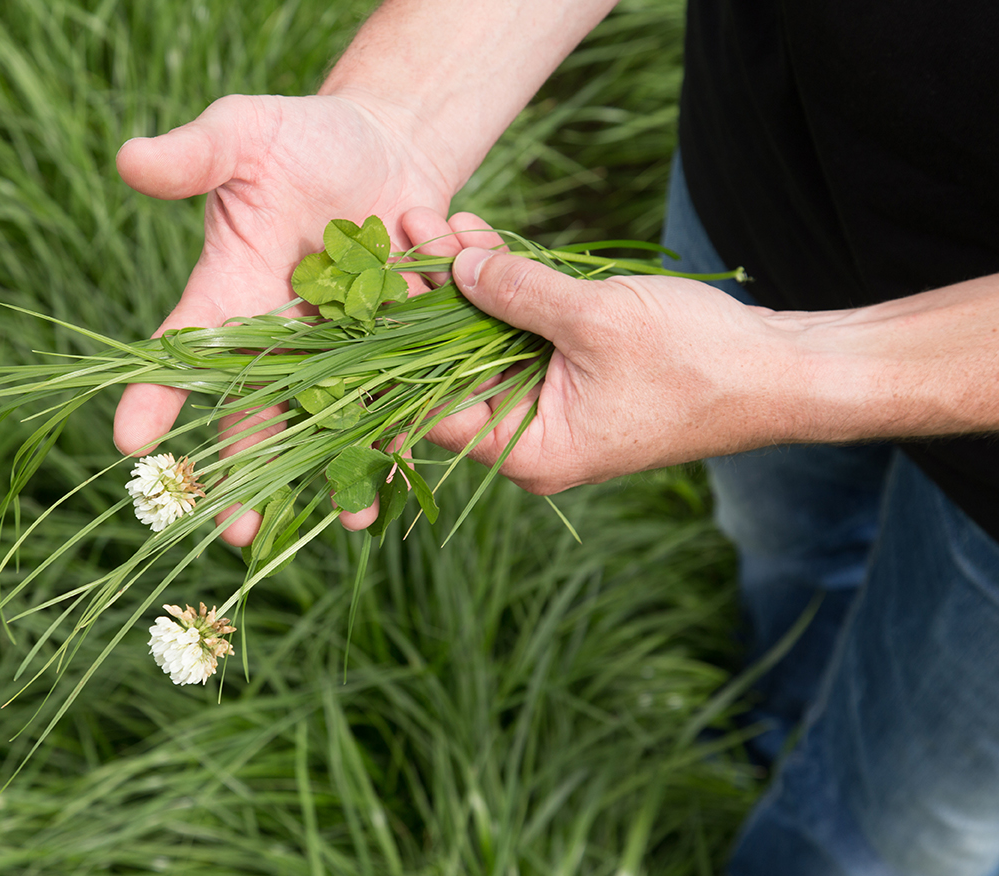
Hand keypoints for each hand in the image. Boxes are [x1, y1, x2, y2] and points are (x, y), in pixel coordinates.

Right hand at [114, 94, 455, 544]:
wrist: (387, 148)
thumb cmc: (303, 137)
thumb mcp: (245, 134)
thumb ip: (196, 154)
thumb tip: (131, 158)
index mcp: (231, 293)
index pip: (184, 348)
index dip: (156, 392)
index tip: (131, 440)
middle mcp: (280, 335)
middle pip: (252, 411)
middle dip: (243, 471)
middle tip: (232, 530)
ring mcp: (339, 348)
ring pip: (325, 421)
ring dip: (332, 472)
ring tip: (346, 519)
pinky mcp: (396, 346)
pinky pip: (393, 398)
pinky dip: (397, 437)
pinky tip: (399, 481)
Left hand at [404, 208, 807, 492]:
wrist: (783, 371)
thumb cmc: (699, 361)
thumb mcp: (598, 319)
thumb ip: (519, 294)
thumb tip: (455, 268)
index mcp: (528, 449)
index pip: (432, 411)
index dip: (394, 352)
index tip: (368, 299)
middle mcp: (531, 435)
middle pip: (454, 366)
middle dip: (430, 297)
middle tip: (403, 233)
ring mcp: (553, 405)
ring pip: (485, 340)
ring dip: (466, 282)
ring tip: (433, 220)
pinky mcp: (573, 375)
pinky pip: (524, 331)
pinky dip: (507, 289)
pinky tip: (478, 240)